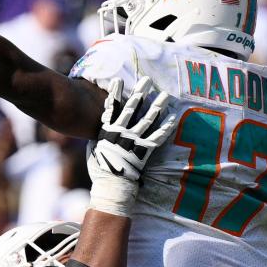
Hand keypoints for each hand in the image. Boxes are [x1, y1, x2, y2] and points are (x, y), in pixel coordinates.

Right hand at [86, 77, 173, 216]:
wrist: (110, 187)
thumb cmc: (100, 170)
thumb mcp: (93, 149)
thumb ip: (99, 136)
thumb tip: (100, 126)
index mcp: (107, 131)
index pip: (111, 107)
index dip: (115, 93)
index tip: (118, 80)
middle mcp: (121, 133)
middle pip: (132, 108)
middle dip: (140, 93)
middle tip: (148, 80)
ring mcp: (133, 141)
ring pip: (147, 119)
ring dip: (157, 106)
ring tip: (165, 95)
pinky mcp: (144, 152)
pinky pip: (157, 137)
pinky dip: (166, 127)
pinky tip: (173, 117)